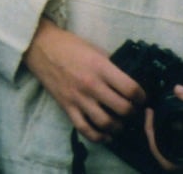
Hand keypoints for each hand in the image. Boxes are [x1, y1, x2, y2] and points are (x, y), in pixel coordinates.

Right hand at [22, 19, 143, 142]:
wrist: (40, 46)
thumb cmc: (69, 45)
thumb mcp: (95, 50)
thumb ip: (111, 66)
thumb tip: (128, 81)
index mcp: (101, 67)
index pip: (131, 89)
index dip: (141, 96)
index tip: (141, 97)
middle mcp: (91, 85)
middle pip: (122, 109)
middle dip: (132, 112)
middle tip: (131, 109)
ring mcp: (78, 98)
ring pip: (106, 123)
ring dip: (118, 126)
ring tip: (120, 122)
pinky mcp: (66, 106)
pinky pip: (85, 129)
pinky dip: (98, 137)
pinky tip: (105, 135)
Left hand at [144, 85, 182, 170]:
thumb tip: (177, 89)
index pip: (166, 162)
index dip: (153, 144)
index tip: (150, 122)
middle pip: (166, 155)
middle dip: (155, 136)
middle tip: (151, 114)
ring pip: (174, 151)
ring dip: (164, 135)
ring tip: (158, 114)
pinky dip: (175, 135)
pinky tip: (173, 119)